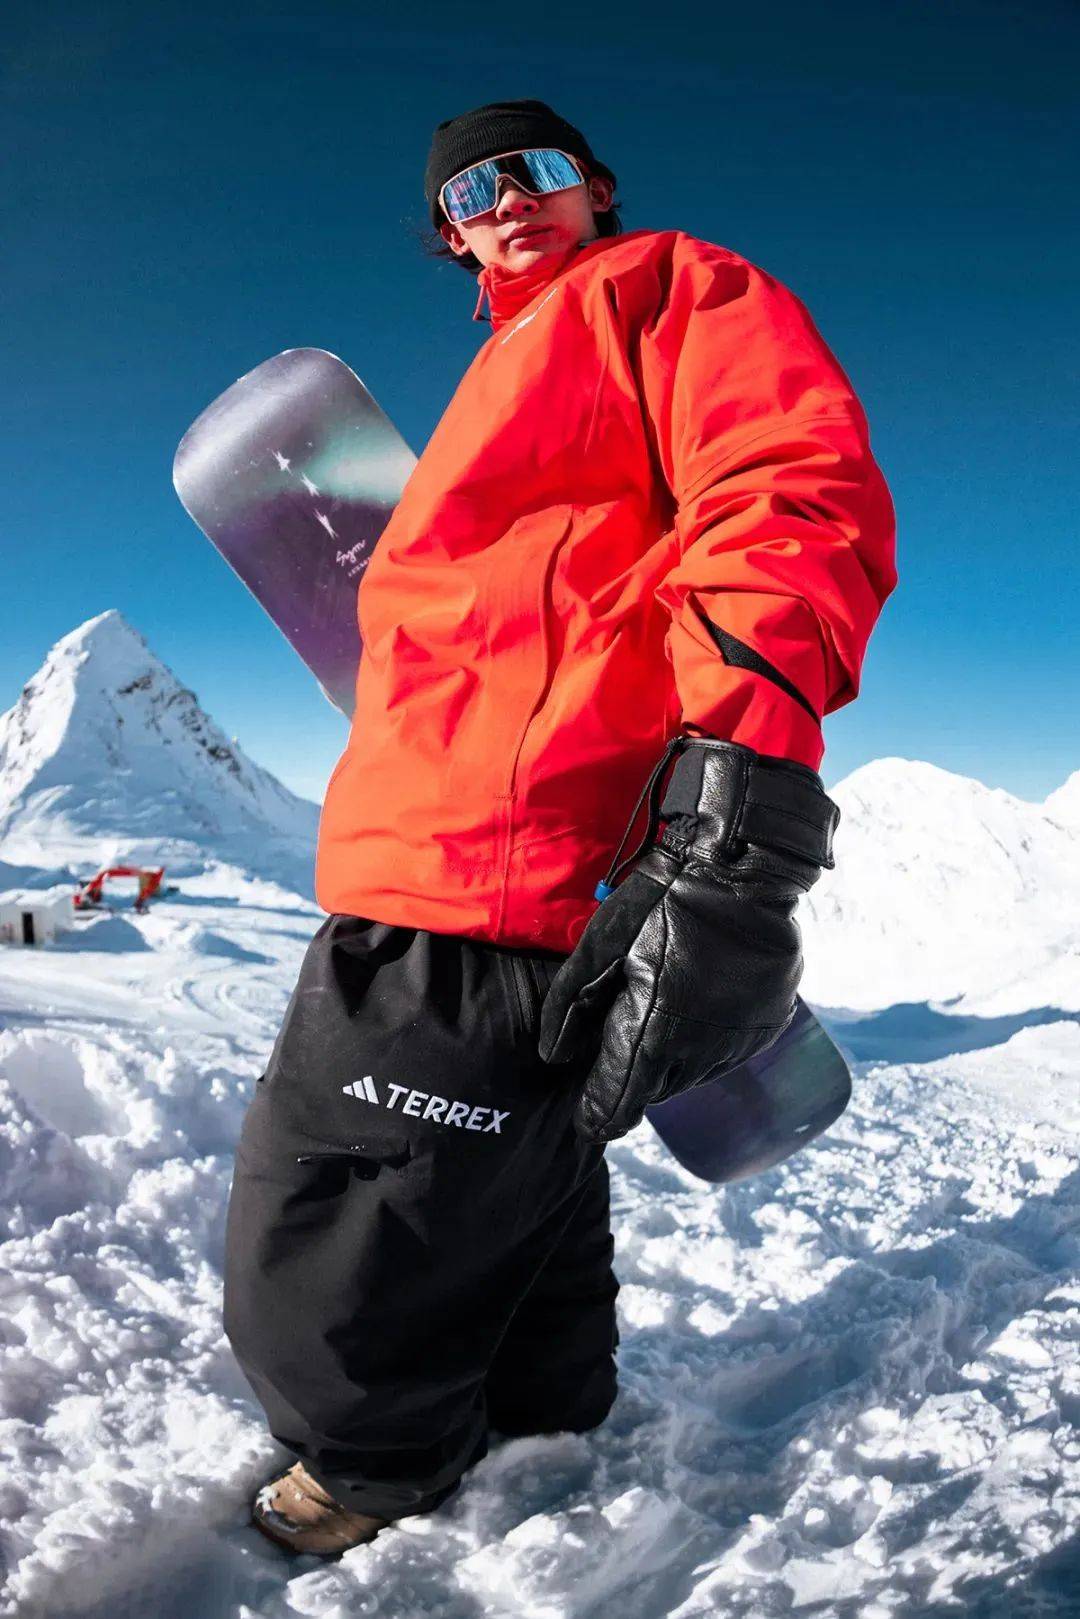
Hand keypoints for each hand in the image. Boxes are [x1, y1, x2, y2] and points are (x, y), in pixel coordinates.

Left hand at [537, 737, 838, 1143]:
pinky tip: (697, 998)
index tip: (587, 1119)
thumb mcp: (600, 944)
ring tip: (663, 1002)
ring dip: (669, 1057)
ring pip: (690, 1074)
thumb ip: (571, 1004)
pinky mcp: (765, 1029)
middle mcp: (698, 1053)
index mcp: (652, 1035)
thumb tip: (554, 1056)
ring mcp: (737, 1043)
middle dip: (632, 1074)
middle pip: (652, 1092)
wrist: (742, 870)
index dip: (598, 1115)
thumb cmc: (661, 902)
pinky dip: (705, 1039)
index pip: (617, 1105)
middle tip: (621, 1029)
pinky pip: (724, 1053)